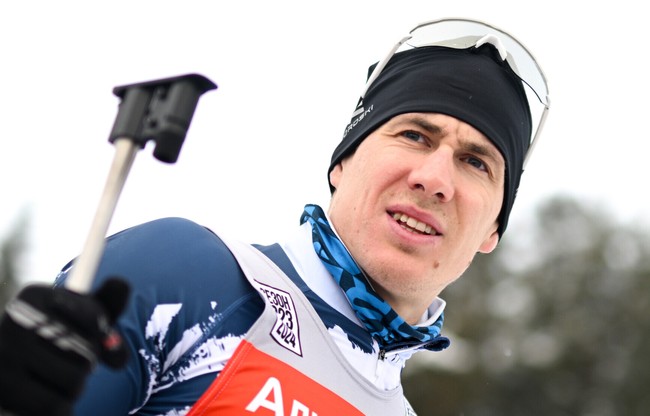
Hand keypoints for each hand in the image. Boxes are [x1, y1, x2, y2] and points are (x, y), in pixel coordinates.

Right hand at [0, 278, 129, 415]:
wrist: (17, 365)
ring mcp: (3, 355)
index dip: (102, 331)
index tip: (92, 331)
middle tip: (72, 358)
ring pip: (74, 381)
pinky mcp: (1, 389)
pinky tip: (49, 394)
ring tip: (60, 376)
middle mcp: (14, 321)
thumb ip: (109, 303)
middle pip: (87, 352)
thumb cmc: (60, 334)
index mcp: (35, 296)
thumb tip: (119, 294)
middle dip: (88, 361)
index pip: (97, 318)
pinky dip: (62, 405)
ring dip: (77, 385)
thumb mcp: (84, 315)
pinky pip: (54, 406)